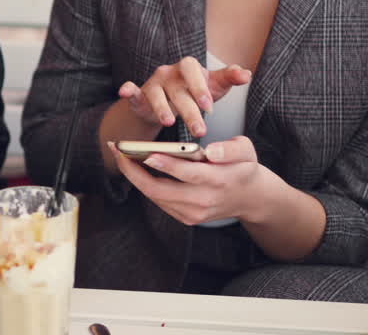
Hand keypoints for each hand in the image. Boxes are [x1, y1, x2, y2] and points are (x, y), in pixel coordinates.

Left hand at [108, 136, 269, 225]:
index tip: (147, 153)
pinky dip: (145, 184)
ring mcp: (193, 213)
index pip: (188, 174)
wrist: (249, 198)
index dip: (166, 164)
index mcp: (219, 181)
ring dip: (134, 176)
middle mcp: (203, 201)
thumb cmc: (243, 167)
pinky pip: (159, 201)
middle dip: (134, 170)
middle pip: (161, 189)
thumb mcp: (246, 150)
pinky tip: (135, 168)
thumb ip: (231, 149)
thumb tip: (211, 151)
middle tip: (118, 149)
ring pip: (155, 196)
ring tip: (121, 155)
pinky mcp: (186, 218)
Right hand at [117, 56, 250, 136]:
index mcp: (188, 68)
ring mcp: (153, 83)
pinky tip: (126, 92)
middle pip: (178, 90)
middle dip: (189, 110)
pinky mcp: (139, 94)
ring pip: (156, 94)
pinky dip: (128, 90)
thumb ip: (229, 78)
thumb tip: (247, 73)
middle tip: (200, 131)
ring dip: (162, 108)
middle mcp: (169, 73)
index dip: (199, 88)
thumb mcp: (213, 85)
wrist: (170, 100)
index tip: (209, 107)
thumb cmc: (195, 91)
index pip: (194, 72)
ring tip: (170, 123)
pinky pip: (132, 90)